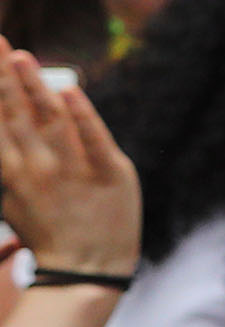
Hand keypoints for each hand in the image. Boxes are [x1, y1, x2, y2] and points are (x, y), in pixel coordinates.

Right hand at [0, 46, 139, 276]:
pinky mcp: (111, 175)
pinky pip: (95, 140)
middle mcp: (38, 168)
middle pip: (16, 115)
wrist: (87, 270)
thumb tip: (1, 122)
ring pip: (51, 121)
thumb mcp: (12, 197)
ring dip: (34, 87)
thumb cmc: (49, 230)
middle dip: (1, 77)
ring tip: (20, 56)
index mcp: (12, 173)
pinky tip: (68, 91)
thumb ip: (7, 159)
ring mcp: (74, 171)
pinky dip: (82, 116)